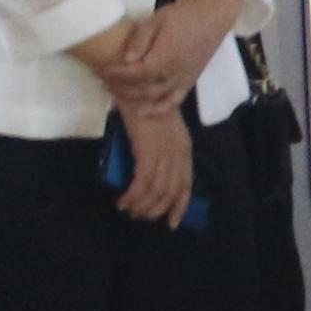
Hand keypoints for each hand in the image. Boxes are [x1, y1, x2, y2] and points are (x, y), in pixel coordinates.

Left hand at [81, 4, 198, 110]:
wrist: (210, 18)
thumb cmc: (181, 16)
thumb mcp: (156, 20)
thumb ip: (140, 40)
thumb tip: (126, 59)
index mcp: (165, 57)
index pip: (135, 72)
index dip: (116, 73)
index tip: (100, 69)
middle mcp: (174, 73)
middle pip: (142, 88)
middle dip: (119, 86)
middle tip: (102, 80)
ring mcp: (183, 80)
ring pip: (154, 98)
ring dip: (132, 98)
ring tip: (115, 92)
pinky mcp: (189, 83)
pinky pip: (173, 102)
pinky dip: (157, 110)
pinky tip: (142, 112)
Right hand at [113, 98, 194, 226]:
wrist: (135, 86)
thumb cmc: (143, 106)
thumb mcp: (160, 130)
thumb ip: (159, 150)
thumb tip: (147, 175)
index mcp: (183, 148)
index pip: (186, 184)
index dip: (179, 206)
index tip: (171, 223)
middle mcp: (178, 153)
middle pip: (171, 192)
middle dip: (156, 210)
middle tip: (140, 217)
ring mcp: (164, 152)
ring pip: (157, 191)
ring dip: (142, 206)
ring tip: (128, 209)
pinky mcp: (148, 151)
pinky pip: (142, 183)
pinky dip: (133, 196)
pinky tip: (124, 201)